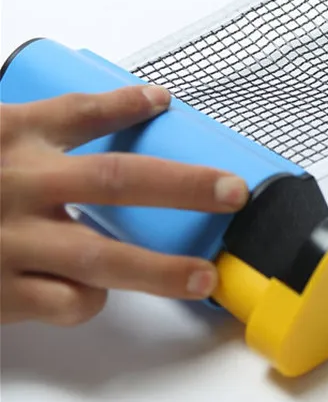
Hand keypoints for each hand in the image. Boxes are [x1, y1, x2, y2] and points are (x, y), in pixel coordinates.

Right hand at [0, 85, 248, 325]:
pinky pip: (64, 301)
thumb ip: (34, 128)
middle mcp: (15, 185)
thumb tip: (112, 106)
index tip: (163, 100)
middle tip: (232, 190)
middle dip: (182, 185)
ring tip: (205, 276)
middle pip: (116, 178)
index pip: (80, 110)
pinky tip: (95, 293)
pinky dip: (90, 298)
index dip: (126, 103)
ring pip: (100, 256)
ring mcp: (7, 242)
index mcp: (8, 136)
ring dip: (159, 268)